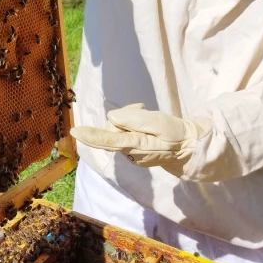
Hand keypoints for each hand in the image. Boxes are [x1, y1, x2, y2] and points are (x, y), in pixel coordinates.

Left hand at [71, 103, 211, 176]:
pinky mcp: (131, 150)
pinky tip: (145, 123)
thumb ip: (134, 119)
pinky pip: (123, 132)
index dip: (92, 135)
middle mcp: (129, 152)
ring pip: (117, 127)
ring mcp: (129, 153)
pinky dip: (131, 124)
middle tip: (142, 108)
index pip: (110, 140)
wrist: (187, 147)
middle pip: (113, 126)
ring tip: (146, 114)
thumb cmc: (174, 133)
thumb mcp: (158, 121)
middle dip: (124, 114)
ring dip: (129, 117)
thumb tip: (112, 117)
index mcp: (136, 145)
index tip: (75, 131)